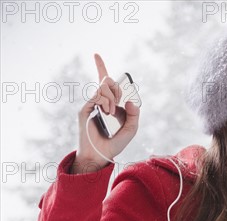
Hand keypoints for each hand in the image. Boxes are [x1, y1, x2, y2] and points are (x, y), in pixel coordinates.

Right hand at [72, 53, 139, 172]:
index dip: (100, 67)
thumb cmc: (115, 143)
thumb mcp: (131, 129)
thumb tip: (131, 101)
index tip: (96, 54)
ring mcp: (92, 105)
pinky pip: (97, 95)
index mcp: (110, 104)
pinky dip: (106, 101)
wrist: (101, 155)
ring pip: (103, 87)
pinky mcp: (85, 109)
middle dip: (116, 87)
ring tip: (111, 112)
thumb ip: (134, 115)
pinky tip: (107, 111)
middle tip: (117, 102)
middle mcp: (100, 102)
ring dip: (112, 97)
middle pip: (107, 81)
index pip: (104, 83)